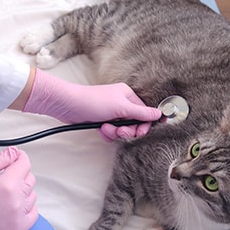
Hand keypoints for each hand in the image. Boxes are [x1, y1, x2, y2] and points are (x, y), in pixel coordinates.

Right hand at [0, 147, 37, 229]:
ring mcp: (19, 219)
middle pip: (29, 179)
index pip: (24, 165)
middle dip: (20, 172)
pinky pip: (33, 214)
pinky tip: (15, 204)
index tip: (14, 156)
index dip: (19, 157)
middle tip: (5, 173)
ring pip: (32, 196)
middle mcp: (16, 203)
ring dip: (23, 189)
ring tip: (6, 190)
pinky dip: (27, 206)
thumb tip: (13, 153)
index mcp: (6, 187)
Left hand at [22, 69, 161, 140]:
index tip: (139, 132)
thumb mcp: (121, 108)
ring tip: (105, 128)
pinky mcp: (102, 121)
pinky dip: (107, 133)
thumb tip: (160, 114)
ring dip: (115, 132)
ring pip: (122, 130)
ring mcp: (111, 113)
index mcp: (128, 96)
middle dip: (127, 130)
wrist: (69, 105)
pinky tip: (100, 129)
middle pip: (134, 123)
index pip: (144, 113)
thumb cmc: (93, 102)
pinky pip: (111, 132)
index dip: (144, 125)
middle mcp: (121, 104)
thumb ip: (141, 113)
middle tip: (120, 131)